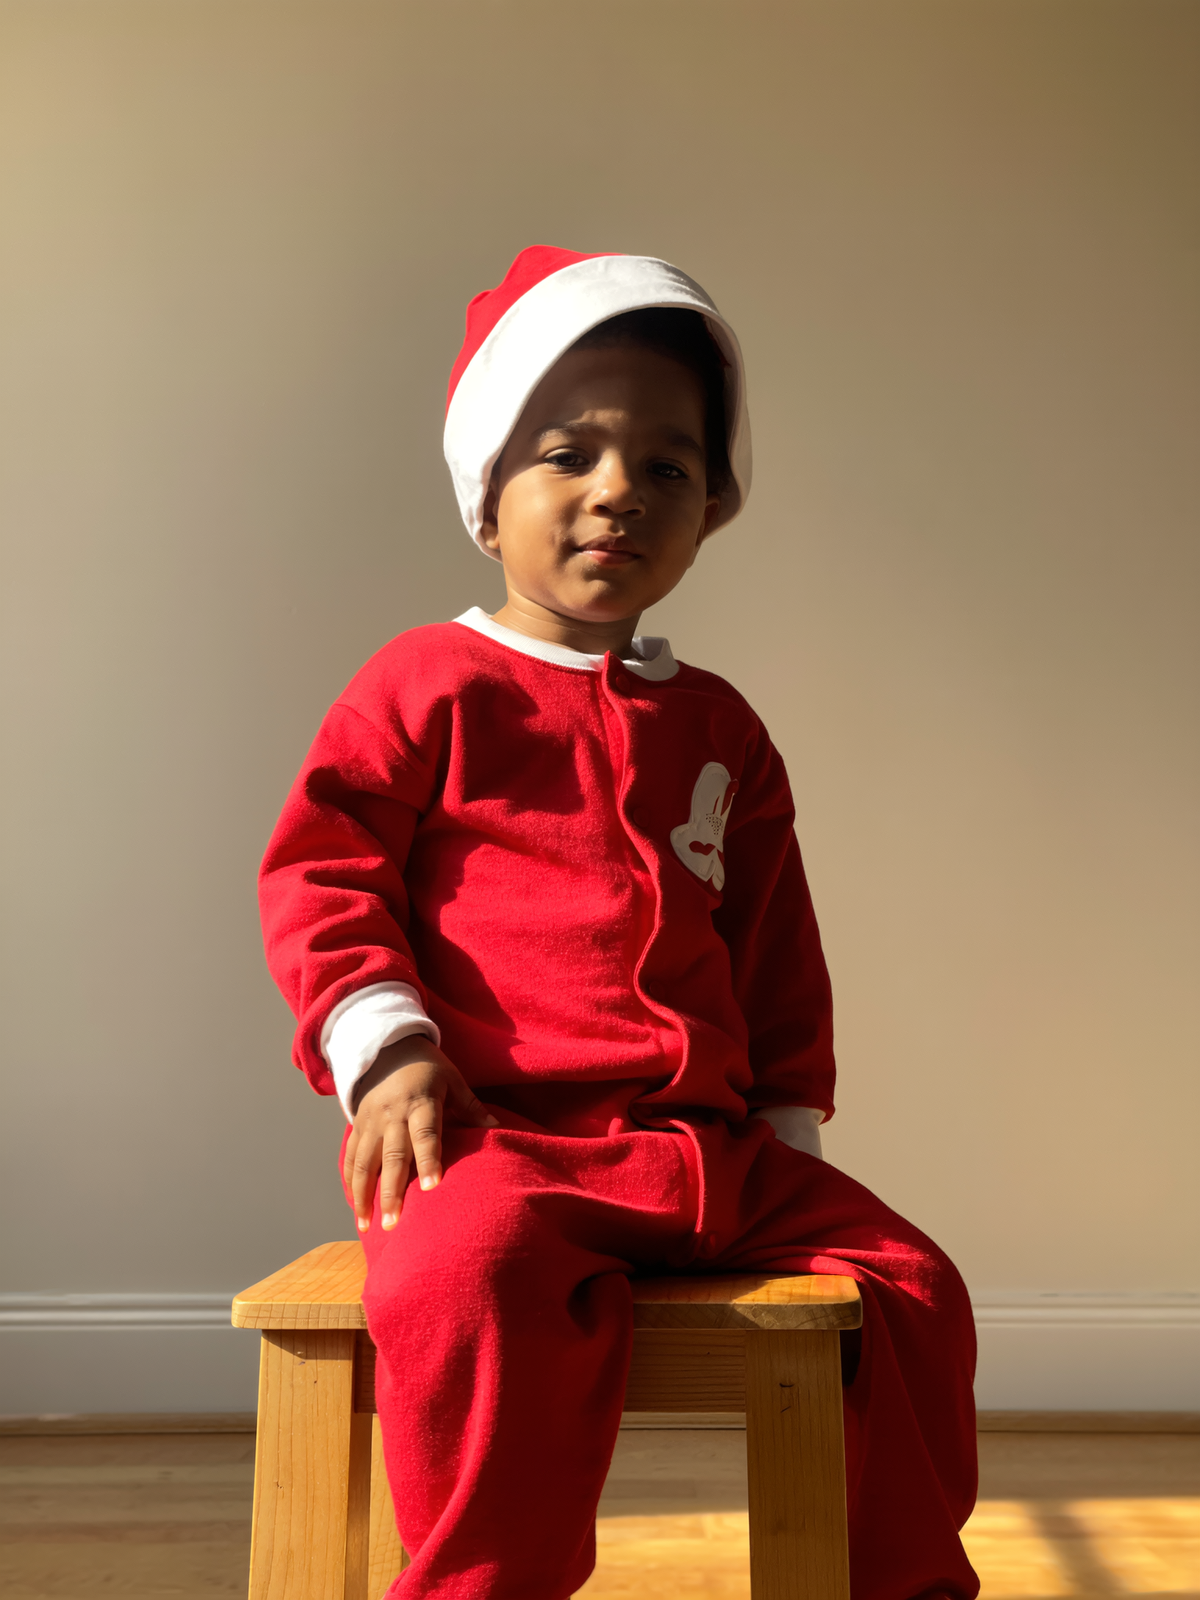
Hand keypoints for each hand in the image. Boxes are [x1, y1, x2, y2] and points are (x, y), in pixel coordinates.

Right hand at [343, 1036, 496, 1231]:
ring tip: (367, 1226)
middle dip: (390, 1191)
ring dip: (364, 1195)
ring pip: (364, 1162)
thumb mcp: (452, 1078)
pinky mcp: (357, 1127)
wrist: (386, 1048)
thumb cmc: (427, 1067)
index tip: (432, 1187)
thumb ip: (470, 1106)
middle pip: (391, 1156)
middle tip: (393, 1223)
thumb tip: (497, 1126)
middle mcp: (392, 1115)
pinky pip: (350, 1157)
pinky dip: (351, 1183)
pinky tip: (357, 1207)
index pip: (425, 1134)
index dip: (429, 1159)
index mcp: (420, 1102)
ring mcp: (371, 1122)